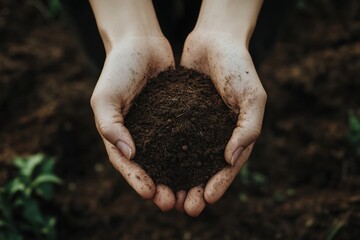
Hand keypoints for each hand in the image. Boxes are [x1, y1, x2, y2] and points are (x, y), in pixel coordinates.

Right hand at [89, 0, 175, 211]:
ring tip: (189, 192)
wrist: (141, 43)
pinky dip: (192, 154)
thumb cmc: (118, 68)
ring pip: (170, 159)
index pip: (127, 165)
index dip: (137, 181)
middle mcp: (140, 136)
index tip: (151, 193)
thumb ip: (110, 124)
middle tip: (172, 202)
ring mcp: (159, 128)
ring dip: (178, 177)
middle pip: (150, 168)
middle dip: (160, 187)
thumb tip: (127, 154)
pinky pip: (185, 139)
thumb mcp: (105, 96)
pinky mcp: (177, 118)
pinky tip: (204, 164)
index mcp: (119, 135)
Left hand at [178, 29, 265, 215]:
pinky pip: (170, 139)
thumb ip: (248, 128)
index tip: (206, 199)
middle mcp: (216, 135)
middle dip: (195, 190)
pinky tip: (153, 168)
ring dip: (177, 180)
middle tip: (184, 208)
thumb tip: (230, 159)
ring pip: (185, 159)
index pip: (228, 167)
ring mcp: (196, 127)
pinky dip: (163, 155)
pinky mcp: (179, 116)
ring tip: (166, 196)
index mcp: (236, 134)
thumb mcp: (252, 96)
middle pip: (205, 169)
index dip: (219, 184)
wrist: (215, 40)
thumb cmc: (239, 66)